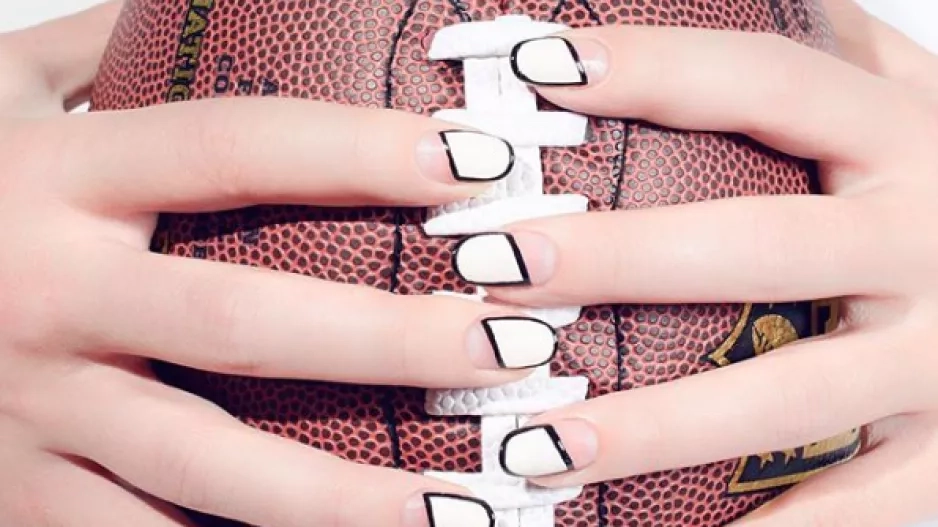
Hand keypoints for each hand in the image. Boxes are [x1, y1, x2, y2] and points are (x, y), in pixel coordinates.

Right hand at [0, 4, 554, 525]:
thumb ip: (98, 58)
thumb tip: (211, 19)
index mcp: (54, 178)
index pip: (240, 147)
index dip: (366, 150)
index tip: (484, 163)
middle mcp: (46, 293)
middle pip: (250, 319)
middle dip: (397, 339)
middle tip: (520, 346)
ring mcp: (29, 410)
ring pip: (212, 467)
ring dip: (350, 499)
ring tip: (471, 505)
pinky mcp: (16, 493)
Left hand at [455, 1, 937, 524]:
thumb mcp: (922, 101)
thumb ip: (837, 52)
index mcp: (913, 136)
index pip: (763, 80)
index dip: (650, 66)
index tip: (530, 66)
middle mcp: (932, 239)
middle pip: (752, 242)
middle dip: (613, 254)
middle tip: (490, 262)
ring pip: (787, 399)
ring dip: (655, 428)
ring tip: (533, 448)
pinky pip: (861, 507)